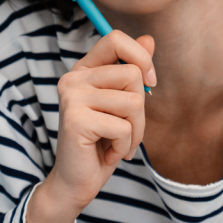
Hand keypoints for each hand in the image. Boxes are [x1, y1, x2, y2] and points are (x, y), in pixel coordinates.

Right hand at [26, 31, 154, 222]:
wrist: (76, 183)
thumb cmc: (102, 144)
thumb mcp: (123, 106)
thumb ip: (133, 71)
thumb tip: (149, 39)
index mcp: (84, 70)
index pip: (115, 39)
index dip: (140, 57)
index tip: (150, 83)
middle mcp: (73, 78)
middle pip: (133, 75)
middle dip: (141, 110)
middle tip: (126, 132)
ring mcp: (72, 97)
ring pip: (133, 102)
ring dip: (135, 132)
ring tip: (118, 144)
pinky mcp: (75, 119)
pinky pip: (123, 127)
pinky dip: (124, 146)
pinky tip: (107, 154)